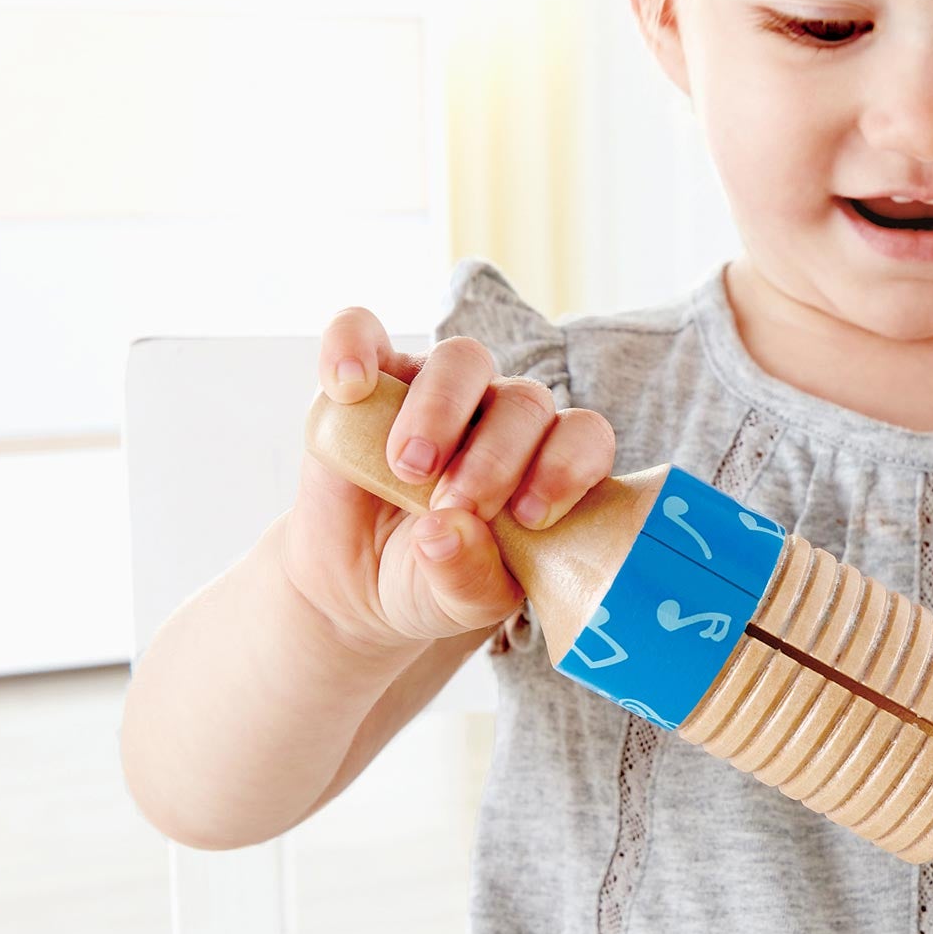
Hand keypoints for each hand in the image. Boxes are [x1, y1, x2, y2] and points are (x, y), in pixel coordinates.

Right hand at [280, 307, 619, 654]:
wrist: (354, 583)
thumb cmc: (431, 583)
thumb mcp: (458, 603)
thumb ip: (468, 577)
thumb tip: (446, 528)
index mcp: (543, 464)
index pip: (583, 437)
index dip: (565, 467)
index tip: (528, 516)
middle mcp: (499, 415)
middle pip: (524, 401)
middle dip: (496, 456)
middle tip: (456, 504)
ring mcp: (434, 389)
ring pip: (461, 359)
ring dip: (440, 411)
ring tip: (408, 470)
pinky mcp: (368, 377)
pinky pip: (362, 330)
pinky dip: (352, 345)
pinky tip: (349, 385)